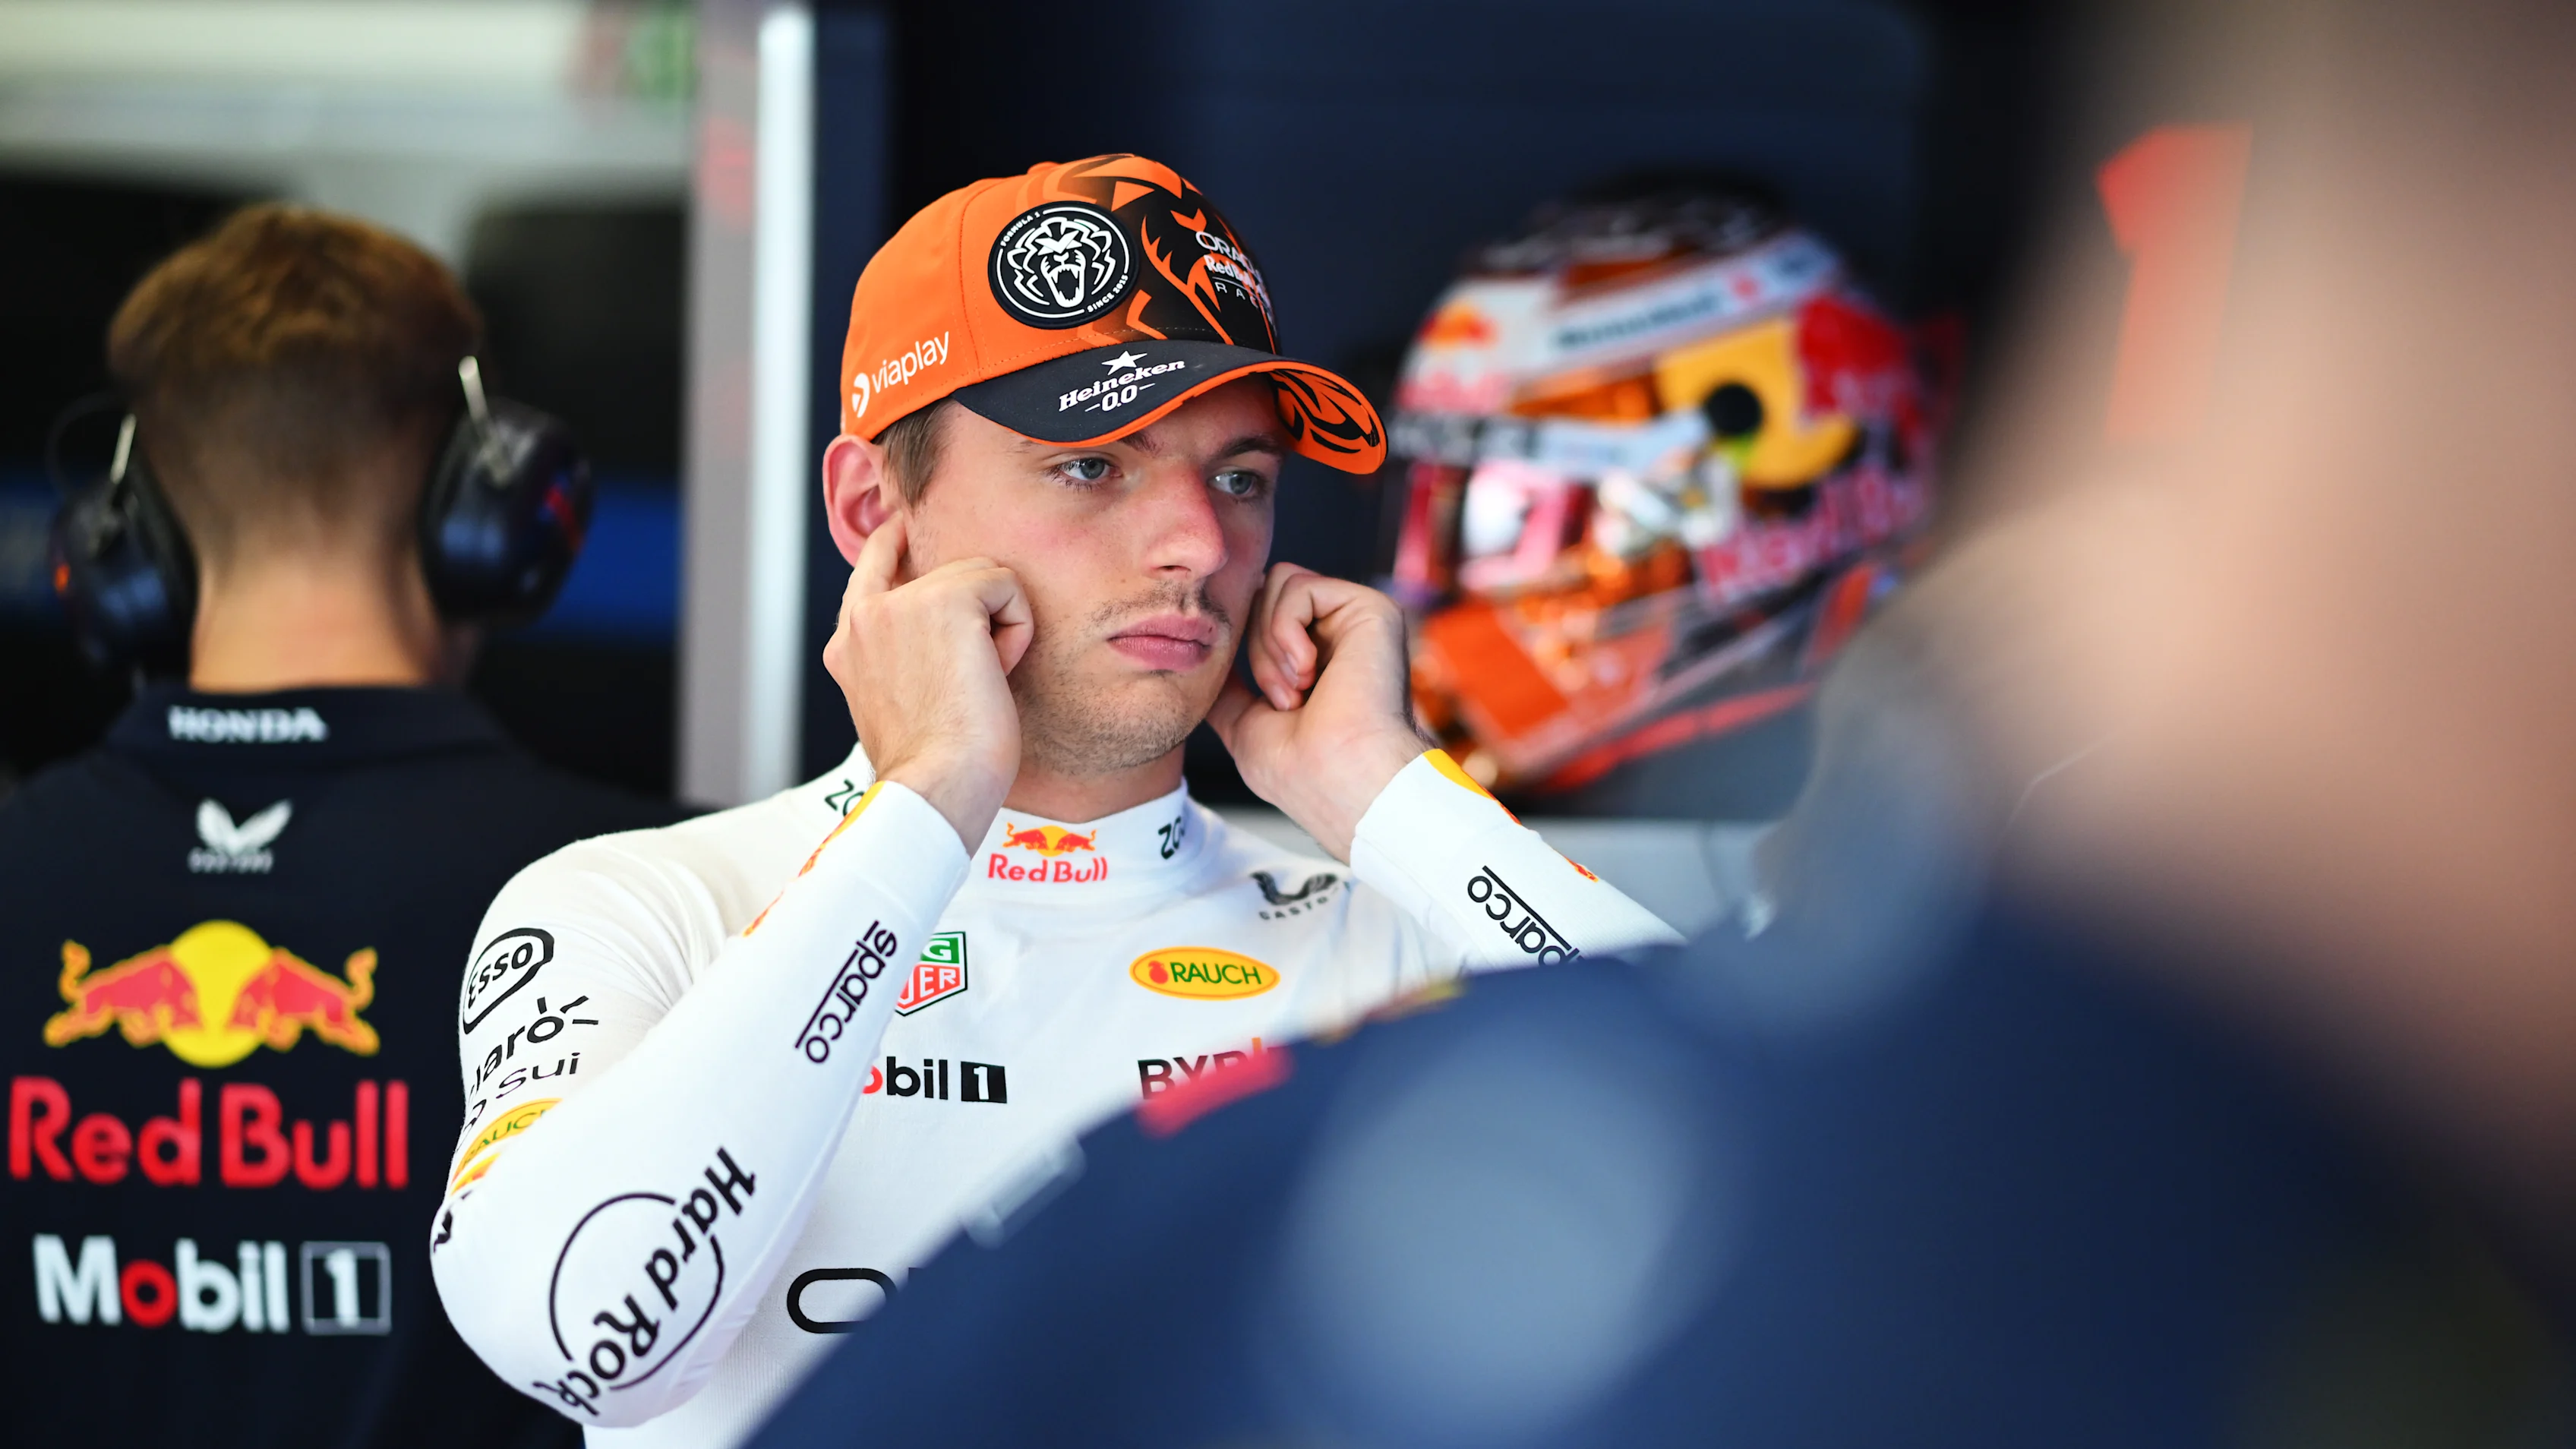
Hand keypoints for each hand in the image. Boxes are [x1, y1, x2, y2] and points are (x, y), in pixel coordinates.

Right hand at [822, 515, 1031, 849]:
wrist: (936, 790)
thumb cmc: (934, 770)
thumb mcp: (902, 706)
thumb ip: (904, 659)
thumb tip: (942, 640)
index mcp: (849, 645)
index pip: (871, 565)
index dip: (896, 542)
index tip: (906, 527)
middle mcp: (864, 618)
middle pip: (946, 570)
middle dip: (977, 615)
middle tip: (973, 678)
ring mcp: (899, 604)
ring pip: (981, 575)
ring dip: (999, 628)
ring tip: (980, 681)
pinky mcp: (944, 599)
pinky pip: (1006, 585)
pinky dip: (1018, 629)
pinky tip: (996, 671)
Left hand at [1207, 563, 1428, 860]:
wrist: (1344, 779)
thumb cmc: (1301, 771)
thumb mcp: (1245, 726)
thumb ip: (1230, 690)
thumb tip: (1205, 661)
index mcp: (1318, 662)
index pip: (1261, 619)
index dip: (1244, 651)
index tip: (1267, 702)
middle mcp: (1340, 637)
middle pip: (1263, 597)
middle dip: (1257, 651)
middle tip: (1286, 701)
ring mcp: (1355, 622)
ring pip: (1276, 586)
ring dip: (1270, 644)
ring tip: (1298, 690)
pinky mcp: (1369, 608)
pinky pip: (1297, 586)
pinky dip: (1285, 627)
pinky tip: (1309, 670)